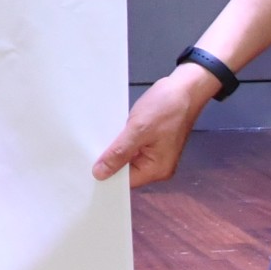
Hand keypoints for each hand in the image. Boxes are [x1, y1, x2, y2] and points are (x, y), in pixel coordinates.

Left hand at [92, 64, 216, 186]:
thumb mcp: (138, 130)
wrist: (185, 88)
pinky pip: (133, 147)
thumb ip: (119, 153)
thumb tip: (99, 174)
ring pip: (128, 158)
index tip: (85, 168)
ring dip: (114, 149)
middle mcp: (158, 167)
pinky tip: (109, 133)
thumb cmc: (165, 108)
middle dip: (109, 161)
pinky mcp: (153, 142)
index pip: (126, 181)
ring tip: (92, 142)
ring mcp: (156, 154)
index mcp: (157, 169)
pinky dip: (122, 141)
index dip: (106, 175)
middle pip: (127, 171)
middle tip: (85, 152)